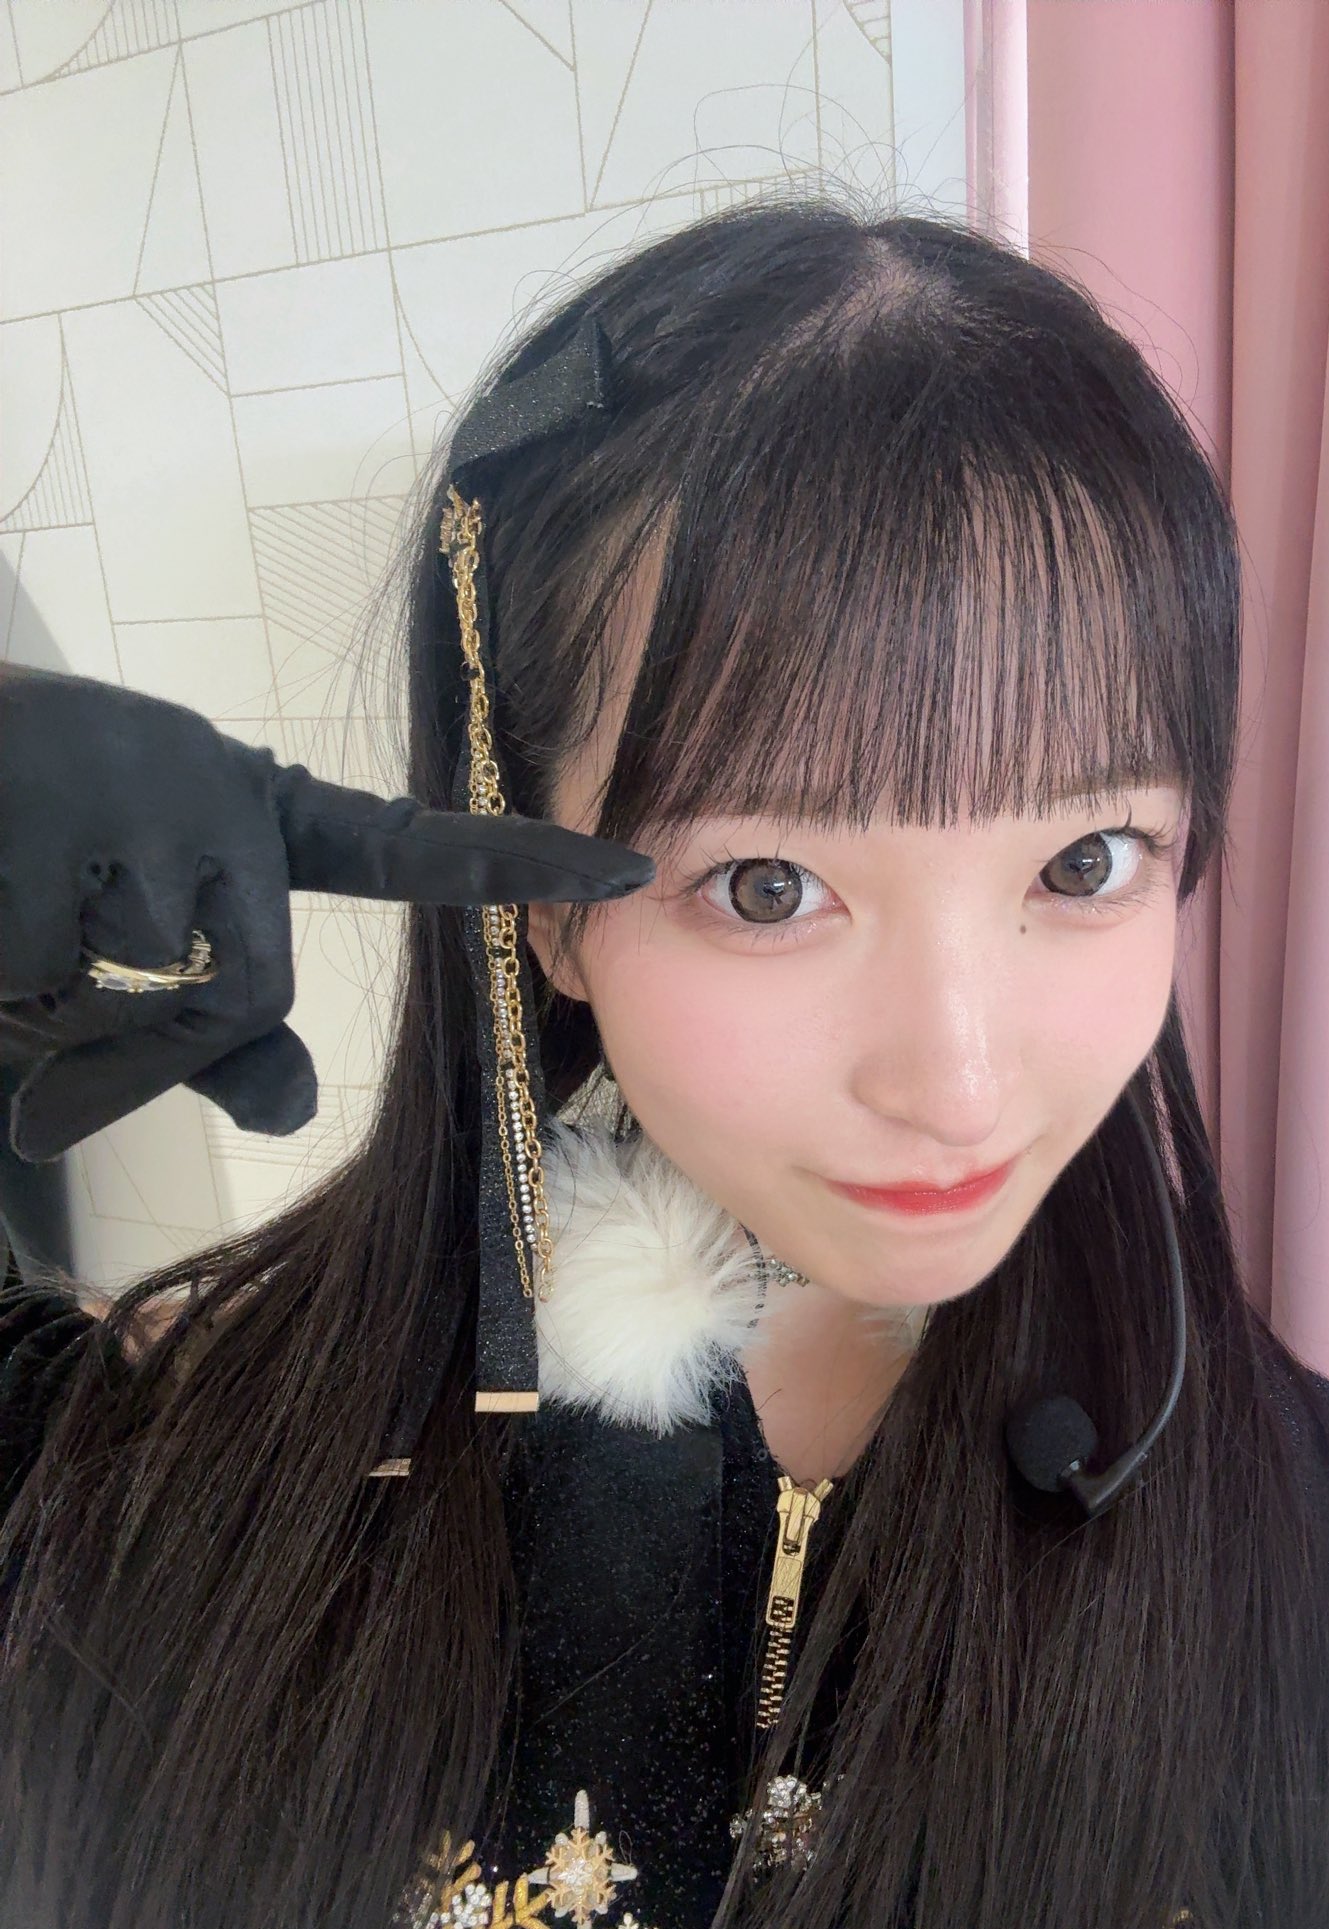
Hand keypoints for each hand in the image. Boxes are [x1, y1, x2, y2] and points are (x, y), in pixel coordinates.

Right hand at [0, 664, 652, 1162]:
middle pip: (254, 987)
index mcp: (255, 813)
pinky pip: (66, 980)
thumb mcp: (122, 970)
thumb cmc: (13, 880)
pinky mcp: (66, 819)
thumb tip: (292, 1111)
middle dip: (148, 1033)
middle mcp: (223, 783)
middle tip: (53, 978)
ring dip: (69, 1008)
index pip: (409, 848)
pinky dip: (13, 988)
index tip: (632, 861)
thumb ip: (211, 1046)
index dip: (523, 863)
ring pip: (160, 988)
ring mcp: (152, 791)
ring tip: (13, 920)